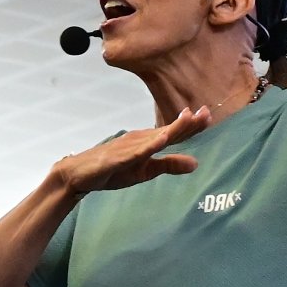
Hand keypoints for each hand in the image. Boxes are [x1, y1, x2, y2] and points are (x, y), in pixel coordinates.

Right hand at [51, 111, 210, 194]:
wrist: (79, 175)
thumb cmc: (113, 169)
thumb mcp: (146, 170)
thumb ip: (170, 165)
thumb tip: (196, 163)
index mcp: (148, 142)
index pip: (174, 133)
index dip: (191, 125)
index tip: (207, 115)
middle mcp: (139, 139)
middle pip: (167, 130)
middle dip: (186, 122)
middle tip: (205, 111)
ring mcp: (127, 147)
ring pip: (153, 137)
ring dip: (170, 128)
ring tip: (188, 120)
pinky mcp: (116, 158)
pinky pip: (134, 152)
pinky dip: (148, 146)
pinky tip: (160, 140)